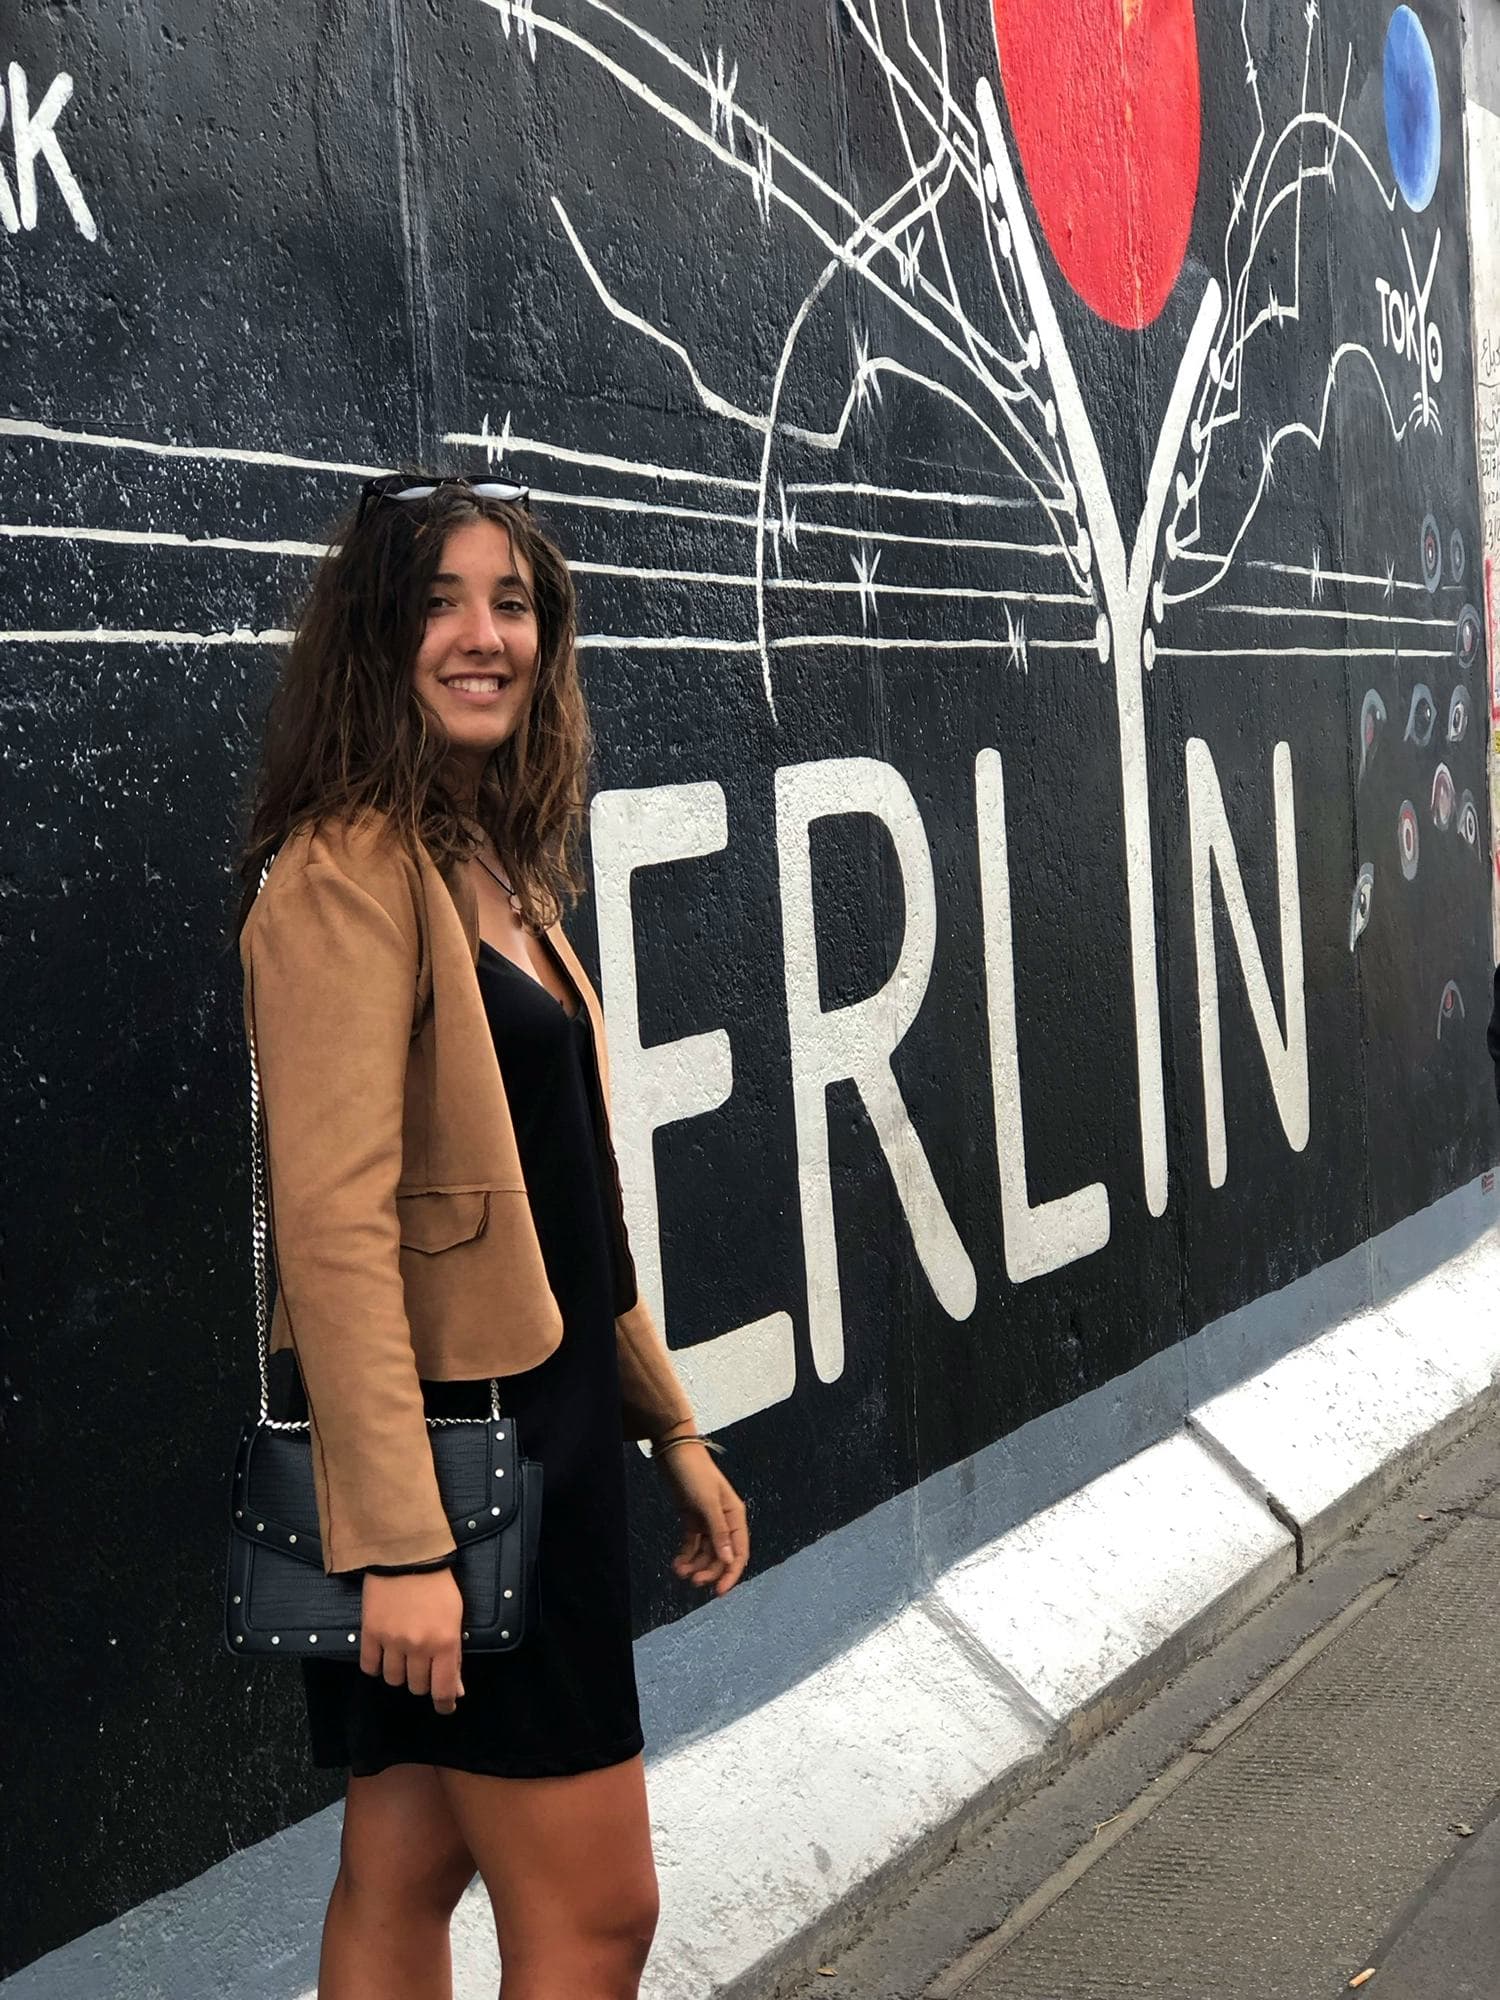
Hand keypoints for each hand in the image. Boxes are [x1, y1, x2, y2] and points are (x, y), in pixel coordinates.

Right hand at [359, 1569, 465, 1713]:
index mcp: (445, 1643)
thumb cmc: (438, 1584)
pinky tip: (382, 1655)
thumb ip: (455, 1655)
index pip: (442, 1689)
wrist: (407, 1554)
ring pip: (393, 1679)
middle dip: (422, 1680)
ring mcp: (392, 1641)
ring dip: (400, 1673)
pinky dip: (376, 1665)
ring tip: (403, 1655)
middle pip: (417, 1686)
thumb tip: (456, 1690)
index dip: (444, 1704)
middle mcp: (418, 1647)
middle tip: (423, 1664)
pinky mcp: (370, 1633)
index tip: (444, 1707)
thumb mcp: (456, 1617)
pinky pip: (369, 1666)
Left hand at [656, 1444, 749, 1595]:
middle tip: (692, 1581)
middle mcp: (724, 1521)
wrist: (673, 1452)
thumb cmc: (695, 1473)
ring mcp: (707, 1521)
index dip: (731, 1574)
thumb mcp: (707, 1503)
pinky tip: (676, 1563)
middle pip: (721, 1556)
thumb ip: (719, 1532)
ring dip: (695, 1565)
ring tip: (679, 1571)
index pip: (739, 1552)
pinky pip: (692, 1544)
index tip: (718, 1592)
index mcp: (735, 1516)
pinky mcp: (692, 1519)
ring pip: (705, 1552)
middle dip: (708, 1571)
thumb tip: (730, 1560)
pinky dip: (685, 1556)